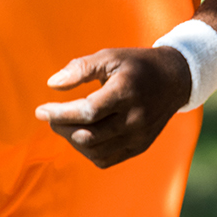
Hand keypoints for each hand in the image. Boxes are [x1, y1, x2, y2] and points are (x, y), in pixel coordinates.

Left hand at [34, 47, 191, 168]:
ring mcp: (139, 135)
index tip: (41, 110)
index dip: (59, 113)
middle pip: (87, 135)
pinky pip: (105, 159)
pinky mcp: (140, 146)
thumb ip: (80, 68)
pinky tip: (84, 134)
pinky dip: (88, 150)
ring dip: (73, 140)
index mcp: (126, 92)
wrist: (174, 80)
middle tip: (52, 116)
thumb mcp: (110, 57)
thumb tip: (52, 85)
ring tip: (67, 125)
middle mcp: (135, 118)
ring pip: (94, 151)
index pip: (87, 111)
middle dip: (61, 127)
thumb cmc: (136, 66)